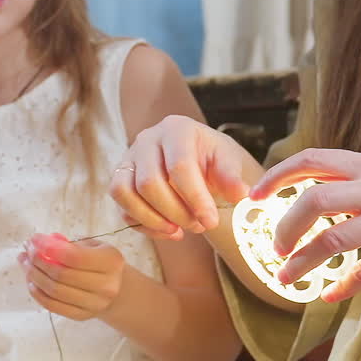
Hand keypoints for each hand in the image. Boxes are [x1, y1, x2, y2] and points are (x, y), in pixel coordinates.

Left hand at [20, 233, 125, 321]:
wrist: (117, 289)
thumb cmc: (100, 262)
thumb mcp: (93, 246)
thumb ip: (69, 244)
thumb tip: (39, 243)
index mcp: (111, 262)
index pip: (73, 256)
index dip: (49, 248)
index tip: (33, 239)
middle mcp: (106, 286)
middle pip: (61, 275)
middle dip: (37, 260)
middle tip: (26, 251)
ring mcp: (94, 304)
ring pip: (54, 291)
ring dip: (34, 276)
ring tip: (25, 263)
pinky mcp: (82, 316)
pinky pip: (53, 306)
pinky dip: (37, 293)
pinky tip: (31, 281)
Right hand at [109, 115, 251, 239]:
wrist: (194, 155)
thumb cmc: (210, 157)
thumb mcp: (227, 160)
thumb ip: (232, 176)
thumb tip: (240, 194)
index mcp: (176, 129)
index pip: (179, 166)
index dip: (195, 198)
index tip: (211, 221)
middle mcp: (146, 140)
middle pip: (149, 183)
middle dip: (176, 213)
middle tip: (199, 226)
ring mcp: (128, 159)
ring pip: (125, 194)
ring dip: (155, 221)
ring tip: (181, 231)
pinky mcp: (120, 180)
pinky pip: (123, 208)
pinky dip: (146, 226)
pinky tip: (169, 231)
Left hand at [251, 149, 360, 300]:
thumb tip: (326, 194)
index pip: (313, 160)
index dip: (277, 175)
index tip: (254, 195)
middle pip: (312, 199)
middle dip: (283, 225)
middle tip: (273, 246)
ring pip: (331, 238)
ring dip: (301, 262)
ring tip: (285, 278)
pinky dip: (342, 286)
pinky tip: (330, 296)